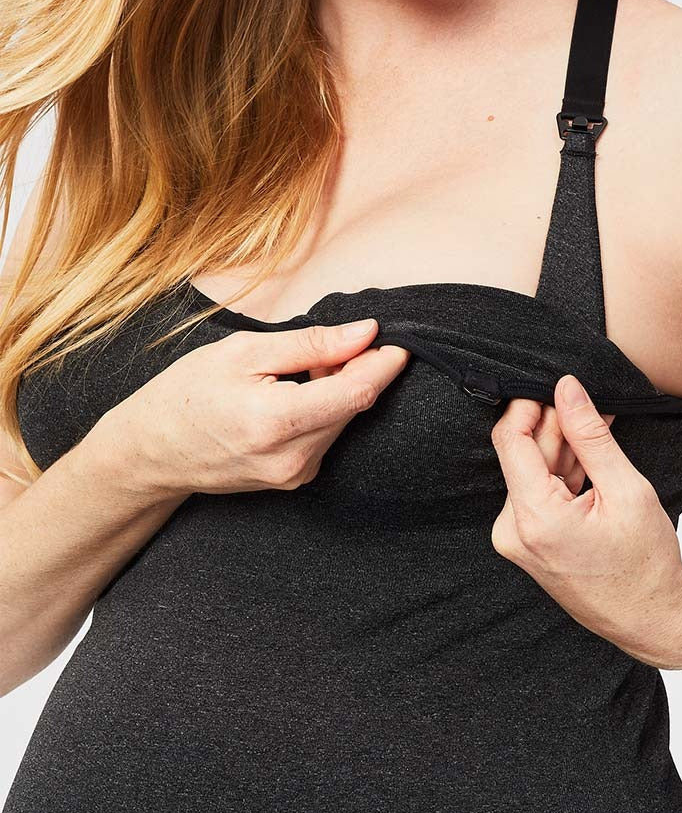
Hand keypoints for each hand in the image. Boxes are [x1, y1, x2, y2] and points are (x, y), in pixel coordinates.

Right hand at [96, 319, 410, 499]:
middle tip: (336, 343)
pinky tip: (295, 396)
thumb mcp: (243, 353)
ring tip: (303, 370)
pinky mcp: (295, 480)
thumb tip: (365, 332)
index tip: (398, 339)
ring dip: (339, 390)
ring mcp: (294, 475)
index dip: (383, 363)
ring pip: (343, 421)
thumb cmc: (187, 394)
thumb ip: (310, 345)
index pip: (355, 392)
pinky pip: (327, 436)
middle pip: (354, 406)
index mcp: (275, 421)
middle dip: (358, 370)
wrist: (152, 452)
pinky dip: (324, 411)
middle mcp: (291, 458)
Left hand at [489, 373, 681, 669]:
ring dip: (562, 448)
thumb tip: (565, 389)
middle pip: (522, 456)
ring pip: (531, 473)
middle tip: (592, 406)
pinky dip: (562, 474)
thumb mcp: (625, 489)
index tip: (556, 387)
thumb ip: (590, 436)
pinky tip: (590, 458)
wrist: (651, 619)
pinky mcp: (526, 544)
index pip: (510, 440)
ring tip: (601, 428)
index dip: (529, 405)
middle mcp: (513, 531)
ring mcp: (517, 541)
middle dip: (554, 426)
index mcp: (534, 518)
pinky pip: (537, 495)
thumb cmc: (646, 562)